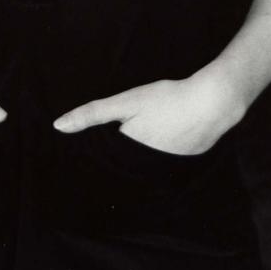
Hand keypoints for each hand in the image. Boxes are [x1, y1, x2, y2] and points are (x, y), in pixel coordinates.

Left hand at [52, 66, 245, 155]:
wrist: (212, 103)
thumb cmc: (166, 100)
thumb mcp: (126, 101)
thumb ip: (93, 114)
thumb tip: (58, 126)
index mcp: (128, 153)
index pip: (104, 163)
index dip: (94, 158)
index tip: (82, 156)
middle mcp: (145, 169)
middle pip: (122, 167)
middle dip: (114, 159)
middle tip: (107, 144)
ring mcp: (166, 170)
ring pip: (141, 168)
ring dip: (135, 160)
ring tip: (134, 143)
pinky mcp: (183, 164)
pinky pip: (161, 166)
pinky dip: (155, 156)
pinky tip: (158, 142)